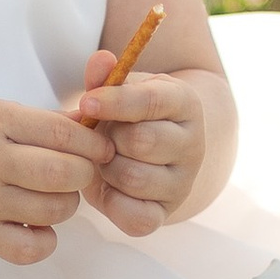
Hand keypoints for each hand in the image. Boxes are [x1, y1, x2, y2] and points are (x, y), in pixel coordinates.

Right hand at [0, 97, 108, 264]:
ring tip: (56, 195)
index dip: (92, 142)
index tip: (100, 147)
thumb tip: (90, 125)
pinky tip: (39, 226)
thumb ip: (40, 120)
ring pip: (51, 211)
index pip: (62, 133)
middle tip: (81, 172)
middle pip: (61, 174)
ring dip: (67, 205)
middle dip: (84, 173)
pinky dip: (45, 241)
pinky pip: (27, 250)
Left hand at [72, 51, 207, 234]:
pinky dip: (112, 202)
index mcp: (184, 103)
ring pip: (133, 177)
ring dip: (107, 169)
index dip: (115, 101)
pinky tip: (108, 186)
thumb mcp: (124, 89)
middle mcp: (193, 144)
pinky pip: (136, 217)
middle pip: (141, 141)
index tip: (87, 103)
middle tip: (100, 137)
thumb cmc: (131, 115)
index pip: (152, 101)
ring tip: (104, 160)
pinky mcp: (166, 214)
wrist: (154, 153)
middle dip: (109, 138)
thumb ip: (107, 77)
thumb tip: (101, 61)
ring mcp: (183, 183)